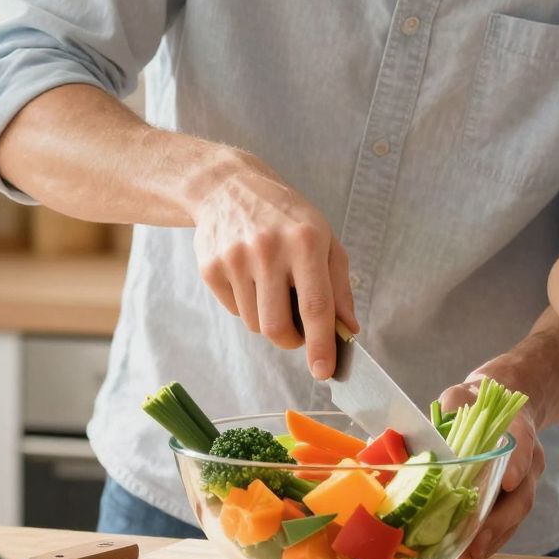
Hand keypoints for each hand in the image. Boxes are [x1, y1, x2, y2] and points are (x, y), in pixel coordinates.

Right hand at [189, 147, 356, 378]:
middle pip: (278, 327)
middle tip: (297, 333)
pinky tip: (249, 276)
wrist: (228, 186)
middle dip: (291, 341)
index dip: (320, 345)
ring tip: (271, 286)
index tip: (323, 371)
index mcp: (306, 241)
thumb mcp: (324, 239)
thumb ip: (339, 286)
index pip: (316, 307)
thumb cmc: (286, 217)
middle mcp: (269, 249)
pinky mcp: (210, 267)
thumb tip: (348, 329)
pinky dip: (247, 305)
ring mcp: (235, 258)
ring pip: (255, 324)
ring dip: (268, 318)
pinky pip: (234, 311)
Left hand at [441, 367, 546, 558]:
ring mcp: (526, 481)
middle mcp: (528, 458)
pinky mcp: (516, 497)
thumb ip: (448, 408)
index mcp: (517, 428)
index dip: (517, 463)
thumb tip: (425, 435)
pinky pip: (509, 522)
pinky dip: (492, 539)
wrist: (506, 404)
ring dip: (494, 538)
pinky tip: (471, 554)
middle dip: (499, 521)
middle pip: (522, 493)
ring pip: (517, 514)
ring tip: (469, 556)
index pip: (522, 444)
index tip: (508, 482)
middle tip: (475, 542)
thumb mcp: (461, 395)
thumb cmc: (478, 401)